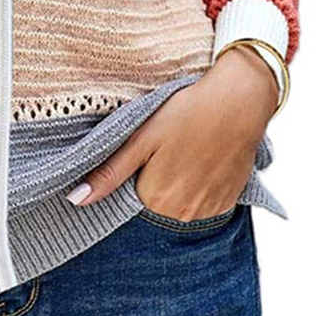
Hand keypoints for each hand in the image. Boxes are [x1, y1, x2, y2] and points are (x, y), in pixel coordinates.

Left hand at [65, 44, 278, 219]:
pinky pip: (203, 205)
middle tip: (166, 150)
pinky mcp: (229, 203)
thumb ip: (109, 173)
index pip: (128, 199)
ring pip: (178, 206)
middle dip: (154, 182)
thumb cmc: (187, 112)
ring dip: (177, 186)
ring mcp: (209, 211)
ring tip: (186, 152)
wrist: (239, 101)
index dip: (133, 175)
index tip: (143, 155)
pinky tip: (203, 161)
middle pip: (154, 205)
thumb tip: (75, 200)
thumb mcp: (141, 137)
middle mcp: (182, 214)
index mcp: (155, 199)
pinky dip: (199, 188)